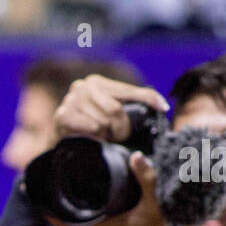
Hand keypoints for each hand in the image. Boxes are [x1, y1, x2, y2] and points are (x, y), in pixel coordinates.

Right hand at [53, 75, 169, 142]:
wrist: (61, 143)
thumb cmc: (90, 128)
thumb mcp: (111, 113)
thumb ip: (132, 105)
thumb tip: (162, 106)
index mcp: (97, 82)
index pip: (129, 91)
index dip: (148, 99)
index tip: (164, 107)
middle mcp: (82, 86)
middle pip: (116, 110)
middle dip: (121, 128)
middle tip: (117, 137)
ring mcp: (70, 100)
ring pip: (104, 122)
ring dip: (106, 135)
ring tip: (101, 138)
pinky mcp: (62, 115)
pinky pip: (92, 128)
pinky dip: (95, 137)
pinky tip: (89, 138)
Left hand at [54, 152, 169, 225]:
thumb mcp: (152, 206)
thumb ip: (146, 180)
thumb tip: (137, 155)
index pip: (59, 216)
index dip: (48, 201)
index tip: (42, 184)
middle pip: (60, 215)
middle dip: (54, 198)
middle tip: (50, 177)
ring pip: (69, 220)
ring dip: (64, 205)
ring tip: (59, 184)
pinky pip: (79, 223)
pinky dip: (75, 212)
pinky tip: (78, 199)